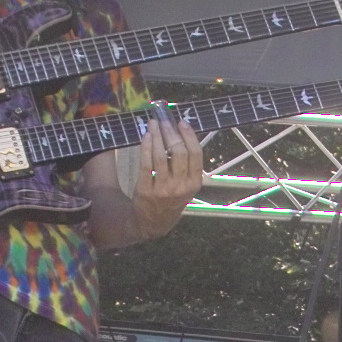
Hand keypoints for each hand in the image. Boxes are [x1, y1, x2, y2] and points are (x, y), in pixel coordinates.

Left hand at [132, 108, 203, 233]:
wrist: (154, 221)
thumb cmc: (172, 198)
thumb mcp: (186, 186)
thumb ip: (186, 165)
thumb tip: (179, 133)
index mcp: (194, 183)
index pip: (196, 154)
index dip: (189, 136)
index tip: (181, 122)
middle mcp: (181, 186)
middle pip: (179, 152)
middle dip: (170, 132)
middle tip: (164, 120)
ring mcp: (163, 189)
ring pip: (161, 156)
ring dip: (156, 136)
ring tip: (152, 124)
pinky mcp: (146, 189)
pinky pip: (146, 164)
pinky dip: (146, 147)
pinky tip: (145, 136)